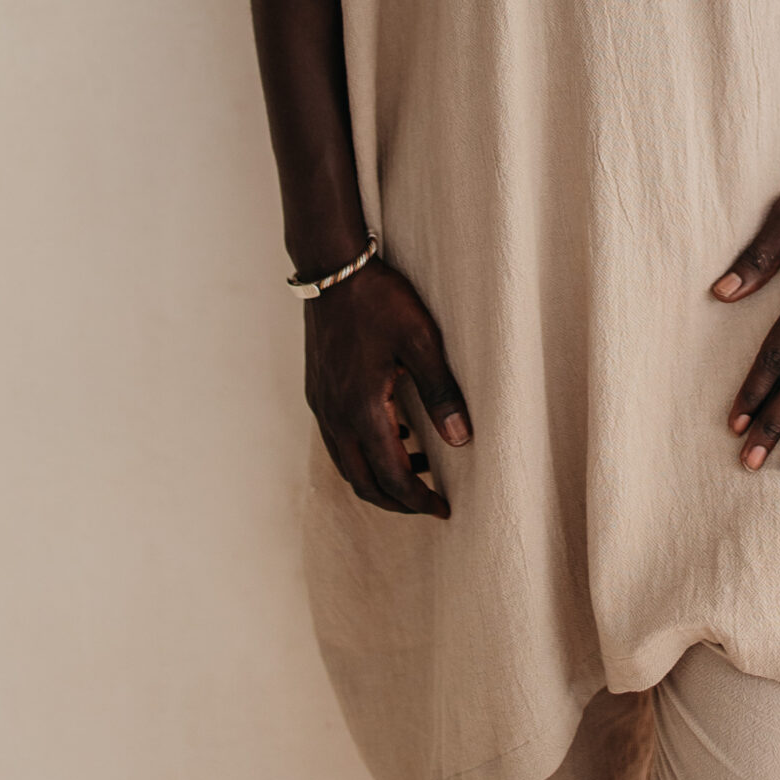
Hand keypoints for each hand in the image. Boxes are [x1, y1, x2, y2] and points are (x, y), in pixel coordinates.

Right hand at [304, 259, 470, 518]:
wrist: (332, 270)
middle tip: (430, 502)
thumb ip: (442, 392)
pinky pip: (338, 442)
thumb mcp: (422, 341)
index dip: (418, 500)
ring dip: (379, 478)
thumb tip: (461, 439)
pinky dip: (364, 454)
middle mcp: (336, 416)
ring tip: (418, 471)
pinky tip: (393, 435)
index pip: (392, 476)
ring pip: (347, 466)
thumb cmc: (379, 300)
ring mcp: (322, 405)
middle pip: (364, 482)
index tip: (443, 509)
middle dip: (397, 501)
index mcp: (362, 408)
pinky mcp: (318, 392)